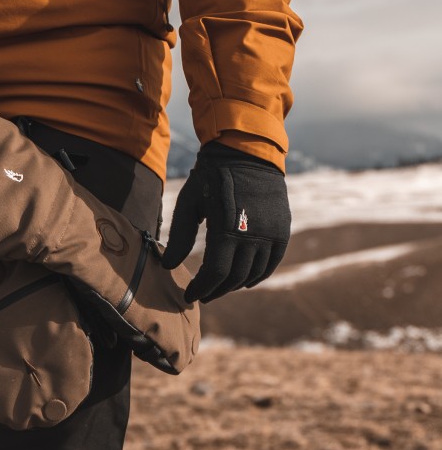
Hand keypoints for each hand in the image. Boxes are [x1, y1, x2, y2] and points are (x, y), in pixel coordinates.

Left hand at [161, 142, 289, 302]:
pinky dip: (258, 275)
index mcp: (227, 229)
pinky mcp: (282, 229)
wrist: (246, 153)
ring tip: (219, 287)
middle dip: (216, 290)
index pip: (215, 274)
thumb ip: (181, 237)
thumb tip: (168, 266)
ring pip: (254, 273)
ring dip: (235, 285)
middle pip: (234, 278)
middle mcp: (253, 235)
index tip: (190, 296)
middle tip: (202, 295)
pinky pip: (272, 262)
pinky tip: (244, 280)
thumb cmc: (210, 178)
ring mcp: (271, 233)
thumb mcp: (188, 204)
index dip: (202, 288)